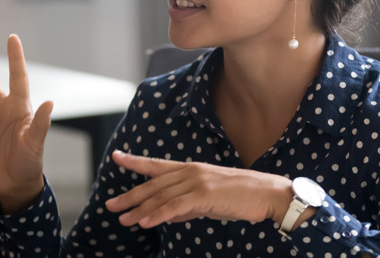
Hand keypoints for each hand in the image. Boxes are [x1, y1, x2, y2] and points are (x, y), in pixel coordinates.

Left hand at [104, 151, 293, 227]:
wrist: (268, 194)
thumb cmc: (239, 197)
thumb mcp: (207, 200)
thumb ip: (185, 206)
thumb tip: (164, 215)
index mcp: (190, 169)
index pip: (157, 165)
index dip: (135, 162)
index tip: (117, 158)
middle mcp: (190, 171)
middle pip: (153, 185)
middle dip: (130, 196)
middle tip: (110, 205)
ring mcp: (197, 181)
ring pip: (161, 197)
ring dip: (140, 210)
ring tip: (124, 220)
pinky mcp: (205, 194)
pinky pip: (176, 207)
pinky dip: (159, 215)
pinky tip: (146, 222)